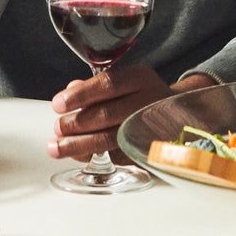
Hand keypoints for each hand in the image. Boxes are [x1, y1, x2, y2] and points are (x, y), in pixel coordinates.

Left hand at [49, 68, 212, 159]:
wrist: (179, 115)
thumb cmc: (141, 95)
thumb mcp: (124, 81)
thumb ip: (96, 86)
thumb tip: (70, 91)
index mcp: (140, 78)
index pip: (108, 84)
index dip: (81, 95)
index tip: (58, 104)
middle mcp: (148, 101)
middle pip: (107, 114)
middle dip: (76, 124)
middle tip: (57, 128)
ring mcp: (150, 128)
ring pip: (110, 139)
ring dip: (79, 145)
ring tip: (56, 147)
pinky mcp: (148, 151)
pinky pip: (116, 156)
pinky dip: (93, 156)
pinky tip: (77, 155)